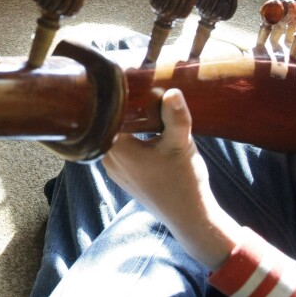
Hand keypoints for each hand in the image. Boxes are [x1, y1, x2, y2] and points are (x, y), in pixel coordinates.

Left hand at [101, 89, 242, 269]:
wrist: (190, 218)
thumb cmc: (184, 182)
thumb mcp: (181, 145)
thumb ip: (175, 117)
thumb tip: (171, 91)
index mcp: (117, 150)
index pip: (104, 115)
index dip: (112, 95)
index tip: (123, 78)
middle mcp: (109, 160)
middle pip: (106, 124)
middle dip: (120, 107)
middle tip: (132, 86)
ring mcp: (115, 169)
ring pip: (112, 136)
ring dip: (124, 121)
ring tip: (138, 102)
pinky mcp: (124, 175)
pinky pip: (118, 148)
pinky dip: (127, 135)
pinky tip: (141, 126)